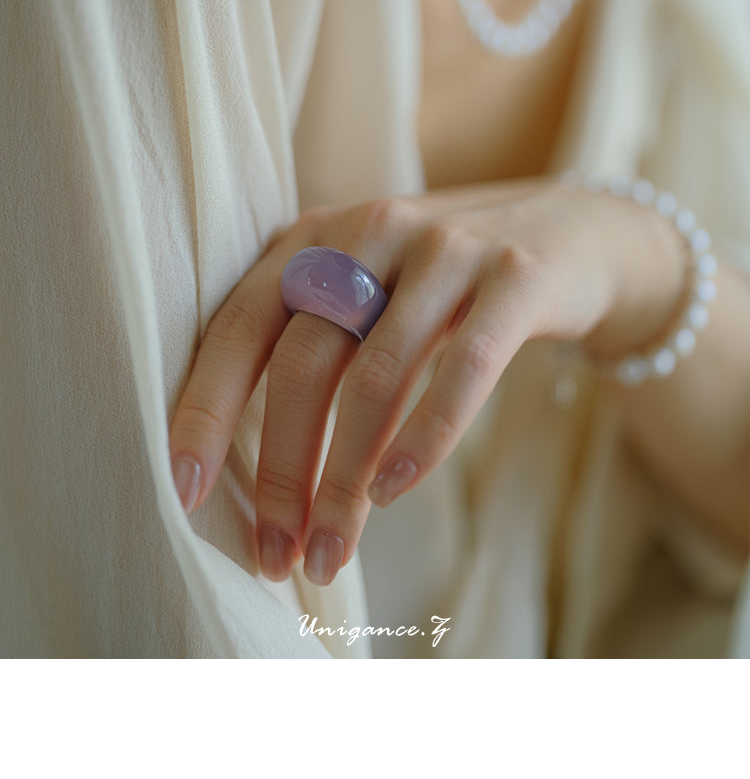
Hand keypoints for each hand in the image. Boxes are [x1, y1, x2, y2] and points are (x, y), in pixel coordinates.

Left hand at [169, 177, 683, 584]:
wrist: (574, 234)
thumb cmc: (449, 285)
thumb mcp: (370, 291)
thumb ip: (313, 343)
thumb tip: (258, 472)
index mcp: (318, 236)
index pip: (239, 324)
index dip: (204, 407)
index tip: (181, 489)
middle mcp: (372, 231)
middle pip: (302, 361)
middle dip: (280, 471)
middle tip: (274, 553)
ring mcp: (446, 248)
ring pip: (374, 377)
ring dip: (345, 480)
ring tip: (331, 552)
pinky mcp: (515, 278)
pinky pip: (462, 370)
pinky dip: (424, 440)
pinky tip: (395, 494)